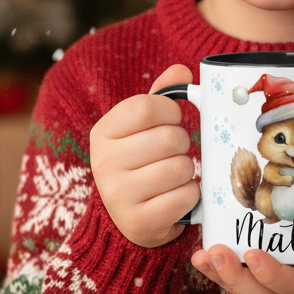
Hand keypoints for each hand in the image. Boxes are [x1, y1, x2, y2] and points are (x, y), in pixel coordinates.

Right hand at [89, 64, 198, 247]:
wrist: (129, 217)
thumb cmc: (141, 161)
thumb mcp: (143, 126)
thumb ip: (161, 95)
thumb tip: (181, 71)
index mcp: (102, 133)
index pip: (146, 107)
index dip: (171, 111)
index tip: (172, 120)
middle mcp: (104, 164)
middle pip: (169, 138)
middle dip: (182, 143)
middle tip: (173, 152)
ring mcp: (119, 196)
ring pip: (181, 167)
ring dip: (187, 170)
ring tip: (173, 175)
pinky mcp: (140, 223)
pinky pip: (186, 196)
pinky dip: (191, 194)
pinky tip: (176, 196)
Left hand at [190, 199, 293, 293]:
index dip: (273, 275)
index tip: (252, 255)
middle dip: (235, 277)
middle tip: (212, 252)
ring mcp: (290, 286)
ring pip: (252, 289)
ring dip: (223, 275)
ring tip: (200, 254)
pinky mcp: (281, 274)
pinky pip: (250, 277)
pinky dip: (226, 268)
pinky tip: (204, 251)